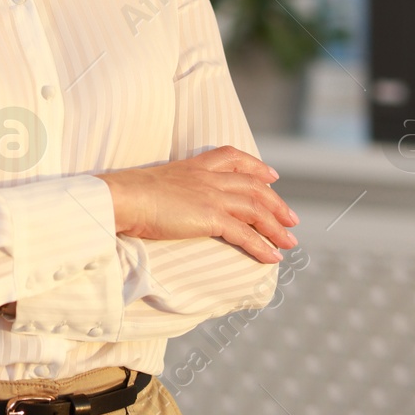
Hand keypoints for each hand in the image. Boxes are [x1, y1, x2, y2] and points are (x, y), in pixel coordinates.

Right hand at [97, 146, 298, 263]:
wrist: (122, 198)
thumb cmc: (127, 195)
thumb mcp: (152, 184)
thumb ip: (168, 190)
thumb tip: (168, 203)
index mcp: (193, 166)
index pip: (232, 157)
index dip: (256, 166)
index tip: (272, 175)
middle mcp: (207, 178)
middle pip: (253, 186)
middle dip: (276, 203)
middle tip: (292, 219)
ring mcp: (210, 196)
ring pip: (255, 209)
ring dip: (276, 227)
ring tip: (290, 243)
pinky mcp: (210, 216)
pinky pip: (244, 233)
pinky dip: (262, 246)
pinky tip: (272, 257)